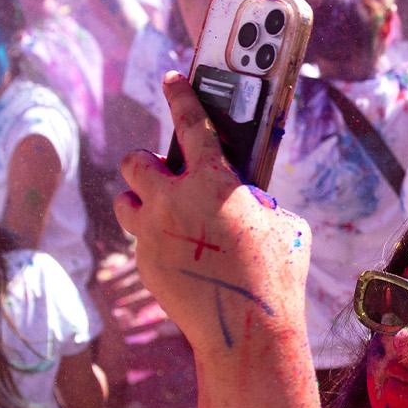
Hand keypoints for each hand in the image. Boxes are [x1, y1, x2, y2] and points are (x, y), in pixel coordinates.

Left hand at [114, 72, 309, 355]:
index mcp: (214, 181)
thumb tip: (245, 199)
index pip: (191, 123)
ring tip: (165, 213)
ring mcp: (152, 233)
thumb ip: (256, 200)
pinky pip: (139, 239)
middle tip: (167, 173)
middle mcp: (174, 200)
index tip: (172, 78)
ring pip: (125, 199)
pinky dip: (155, 240)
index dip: (180, 95)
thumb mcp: (282, 223)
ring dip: (141, 200)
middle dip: (149, 162)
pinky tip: (181, 256)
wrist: (246, 329)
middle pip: (137, 160)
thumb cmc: (276, 273)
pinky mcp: (144, 263)